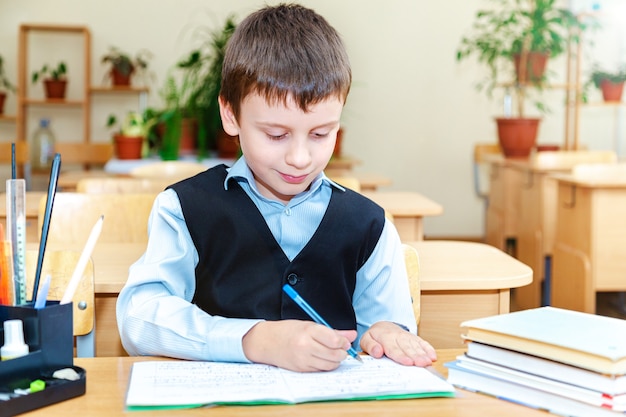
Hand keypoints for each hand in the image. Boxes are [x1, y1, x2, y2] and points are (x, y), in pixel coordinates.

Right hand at [242, 320, 356, 371]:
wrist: (266, 341)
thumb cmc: (289, 330)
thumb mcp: (310, 325)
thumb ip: (333, 331)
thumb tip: (353, 335)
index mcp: (308, 331)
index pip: (334, 339)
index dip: (343, 342)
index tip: (345, 341)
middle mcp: (305, 346)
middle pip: (334, 354)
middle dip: (342, 353)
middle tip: (342, 349)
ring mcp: (303, 359)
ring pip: (330, 365)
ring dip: (336, 361)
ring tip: (332, 354)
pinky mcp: (301, 369)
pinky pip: (321, 370)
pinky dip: (326, 365)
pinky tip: (322, 359)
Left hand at [360, 321, 436, 366]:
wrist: (383, 326)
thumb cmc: (375, 337)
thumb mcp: (366, 340)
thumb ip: (370, 346)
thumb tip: (377, 352)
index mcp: (385, 338)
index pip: (394, 348)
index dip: (401, 356)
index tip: (408, 362)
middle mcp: (398, 336)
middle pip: (407, 348)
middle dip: (415, 356)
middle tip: (422, 364)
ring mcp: (407, 337)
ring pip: (416, 346)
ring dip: (423, 354)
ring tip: (428, 362)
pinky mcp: (414, 338)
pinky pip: (422, 342)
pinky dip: (428, 348)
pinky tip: (433, 356)